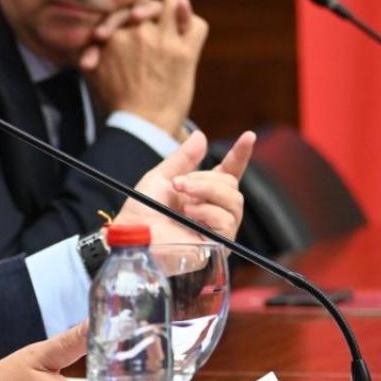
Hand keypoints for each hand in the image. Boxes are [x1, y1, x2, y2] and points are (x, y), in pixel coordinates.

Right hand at [78, 0, 206, 136]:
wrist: (141, 127)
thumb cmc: (116, 103)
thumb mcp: (94, 74)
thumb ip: (91, 52)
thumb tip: (94, 39)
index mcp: (113, 37)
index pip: (121, 11)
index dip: (121, 19)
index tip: (122, 30)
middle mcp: (137, 33)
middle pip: (145, 4)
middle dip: (145, 11)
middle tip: (142, 21)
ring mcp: (163, 41)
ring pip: (172, 3)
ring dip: (170, 11)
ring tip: (169, 20)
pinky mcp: (184, 53)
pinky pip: (195, 23)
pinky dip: (191, 22)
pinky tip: (185, 27)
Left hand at [115, 130, 255, 242]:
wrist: (132, 234)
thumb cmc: (142, 210)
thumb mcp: (161, 177)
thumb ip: (183, 158)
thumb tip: (201, 135)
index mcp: (202, 192)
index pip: (229, 172)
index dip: (240, 155)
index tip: (249, 136)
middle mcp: (213, 209)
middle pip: (232, 186)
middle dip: (206, 180)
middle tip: (179, 184)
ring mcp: (216, 227)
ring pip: (234, 201)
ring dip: (207, 192)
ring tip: (182, 200)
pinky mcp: (217, 244)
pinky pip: (227, 221)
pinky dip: (208, 212)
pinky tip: (189, 213)